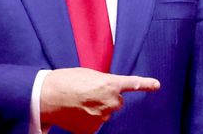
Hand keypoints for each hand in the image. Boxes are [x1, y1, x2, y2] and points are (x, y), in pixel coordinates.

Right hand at [40, 67, 159, 133]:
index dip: (146, 84)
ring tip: (79, 102)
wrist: (47, 96)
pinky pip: (95, 124)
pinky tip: (77, 113)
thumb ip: (104, 82)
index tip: (156, 85)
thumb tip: (107, 90)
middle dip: (106, 98)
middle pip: (116, 102)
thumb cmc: (66, 81)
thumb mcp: (89, 74)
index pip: (132, 84)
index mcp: (110, 84)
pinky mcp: (92, 130)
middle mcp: (110, 102)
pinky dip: (88, 120)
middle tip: (89, 93)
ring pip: (105, 113)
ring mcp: (102, 118)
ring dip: (96, 109)